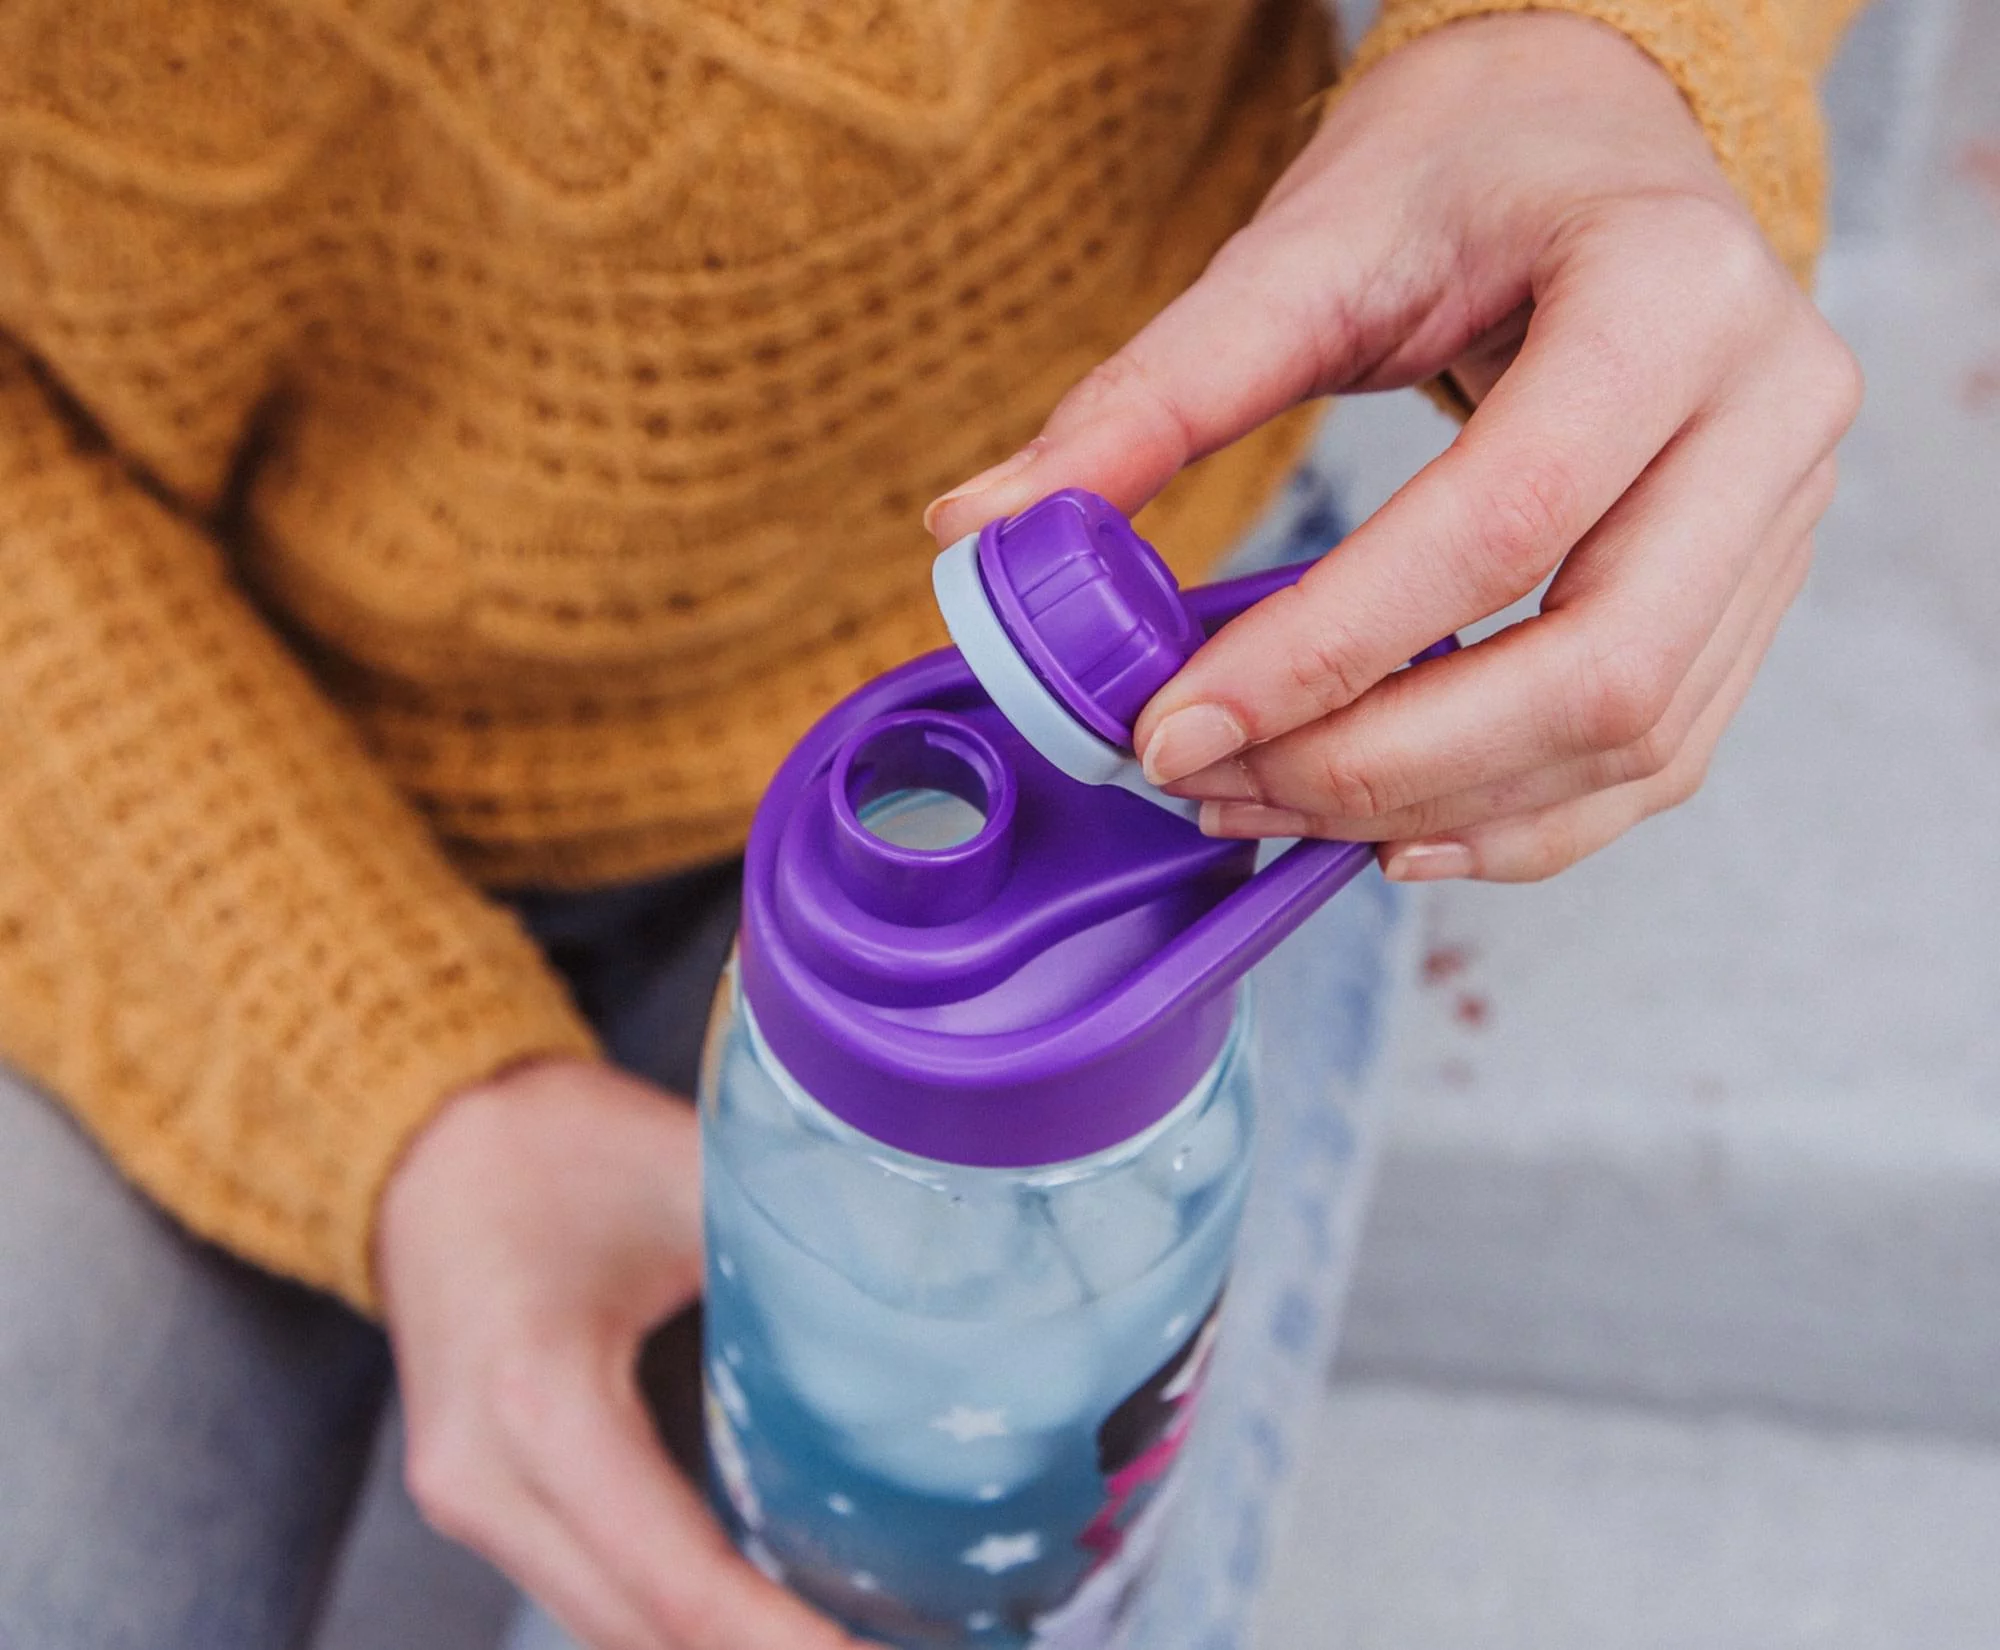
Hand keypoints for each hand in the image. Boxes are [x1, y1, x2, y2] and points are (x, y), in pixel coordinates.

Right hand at [377, 1058, 856, 1649]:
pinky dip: (676, 1615)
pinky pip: (589, 1590)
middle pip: (642, 1632)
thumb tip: (941, 1301)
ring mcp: (470, 1505)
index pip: (680, 1578)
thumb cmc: (556, 1145)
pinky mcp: (480, 1503)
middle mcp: (487, 1480)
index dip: (788, 1644)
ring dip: (719, 1648)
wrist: (428, 1144)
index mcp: (541, 1399)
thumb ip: (804, 1250)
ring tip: (850, 1639)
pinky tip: (768, 1610)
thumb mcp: (694, 1181)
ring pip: (610, 1627)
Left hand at [925, 12, 1859, 880]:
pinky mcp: (1754, 585)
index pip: (1498, 520)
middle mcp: (1769, 410)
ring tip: (1270, 808)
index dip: (1325, 652)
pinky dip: (1522, 822)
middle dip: (1380, 765)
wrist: (1594, 139)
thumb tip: (981, 529)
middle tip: (1214, 784)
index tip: (1172, 726)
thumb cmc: (1463, 173)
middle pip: (1597, 671)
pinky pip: (1659, 754)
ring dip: (1437, 810)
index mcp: (1670, 293)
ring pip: (1635, 739)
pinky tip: (1392, 837)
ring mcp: (1783, 512)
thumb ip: (1150, 397)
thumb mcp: (1302, 248)